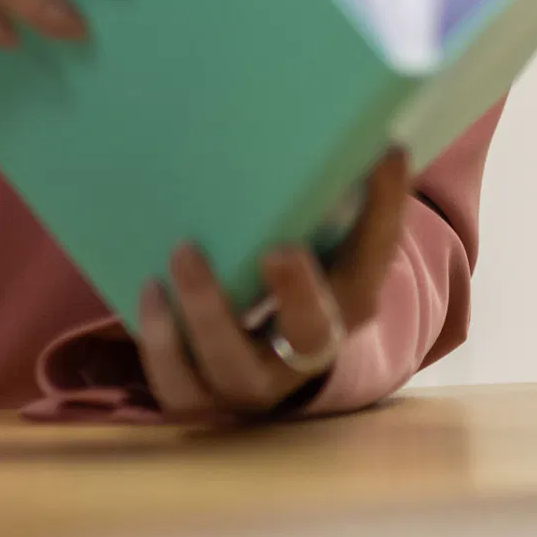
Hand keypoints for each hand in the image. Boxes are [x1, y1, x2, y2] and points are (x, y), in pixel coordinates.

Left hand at [135, 151, 417, 422]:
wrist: (265, 357)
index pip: (376, 256)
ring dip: (207, 313)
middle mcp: (309, 353)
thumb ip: (345, 196)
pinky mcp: (202, 398)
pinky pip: (178, 386)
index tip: (384, 156)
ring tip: (183, 250)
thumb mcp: (325, 241)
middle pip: (312, 333)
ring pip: (233, 366)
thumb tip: (377, 138)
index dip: (384, 211)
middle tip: (278, 250)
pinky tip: (151, 289)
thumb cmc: (294, 275)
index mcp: (351, 301)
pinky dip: (161, 342)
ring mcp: (254, 384)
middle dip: (297, 293)